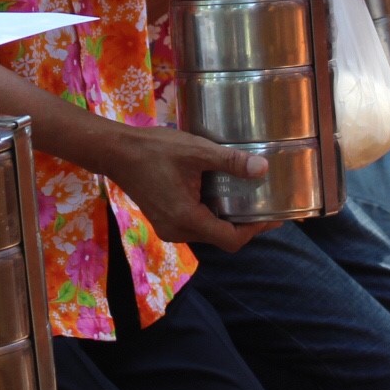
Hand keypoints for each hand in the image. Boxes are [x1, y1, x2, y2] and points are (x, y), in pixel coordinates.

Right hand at [104, 126, 275, 252]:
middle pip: (221, 239)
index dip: (255, 231)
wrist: (116, 152)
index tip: (272, 216)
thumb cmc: (154, 150)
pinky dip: (211, 215)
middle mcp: (178, 231)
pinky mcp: (164, 220)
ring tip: (246, 198)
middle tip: (264, 205)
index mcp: (187, 219)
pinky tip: (219, 195)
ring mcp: (169, 228)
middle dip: (244, 225)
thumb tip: (263, 168)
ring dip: (227, 220)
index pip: (231, 240)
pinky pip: (195, 225)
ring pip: (208, 233)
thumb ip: (230, 161)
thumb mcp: (196, 151)